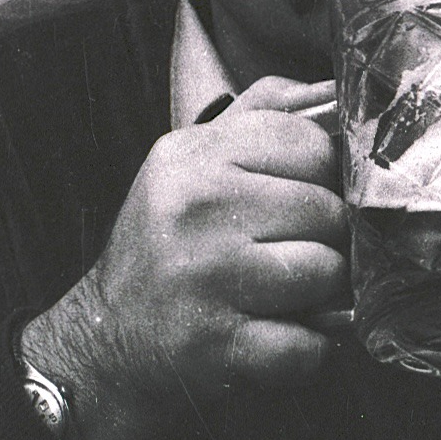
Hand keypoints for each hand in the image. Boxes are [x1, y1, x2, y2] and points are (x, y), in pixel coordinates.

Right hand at [21, 78, 347, 439]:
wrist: (106, 341)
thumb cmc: (168, 247)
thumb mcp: (194, 165)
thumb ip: (262, 116)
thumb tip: (334, 88)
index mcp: (192, 155)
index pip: (310, 143)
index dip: (325, 179)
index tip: (302, 205)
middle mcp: (194, 207)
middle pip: (326, 211)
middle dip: (326, 242)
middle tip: (292, 258)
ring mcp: (204, 277)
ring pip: (326, 273)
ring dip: (321, 296)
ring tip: (285, 297)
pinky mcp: (216, 344)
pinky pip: (309, 346)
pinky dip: (307, 351)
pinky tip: (275, 338)